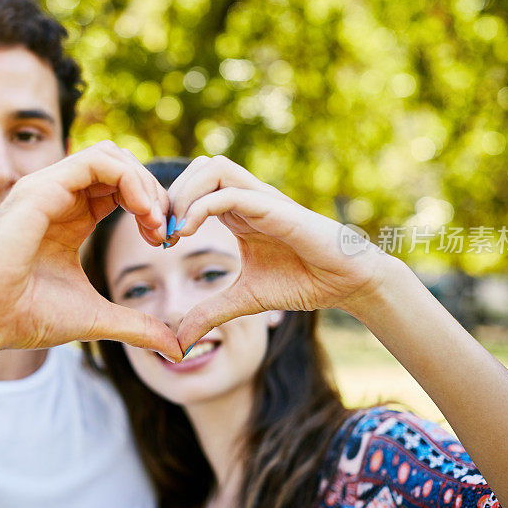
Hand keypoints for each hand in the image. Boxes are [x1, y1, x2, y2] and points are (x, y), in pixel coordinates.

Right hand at [0, 141, 182, 359]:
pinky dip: (129, 179)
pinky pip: (97, 160)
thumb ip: (137, 325)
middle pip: (122, 167)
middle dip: (154, 193)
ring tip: (155, 222)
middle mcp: (60, 197)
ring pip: (112, 156)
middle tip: (165, 232)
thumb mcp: (97, 317)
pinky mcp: (41, 187)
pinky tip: (140, 212)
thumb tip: (176, 350)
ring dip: (144, 184)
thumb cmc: (24, 315)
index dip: (151, 207)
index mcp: (71, 217)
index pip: (121, 189)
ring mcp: (49, 188)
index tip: (164, 241)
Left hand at [165, 155, 396, 350]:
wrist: (348, 282)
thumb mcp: (244, 299)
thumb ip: (210, 313)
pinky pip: (229, 192)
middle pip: (198, 167)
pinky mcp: (274, 208)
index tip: (159, 242)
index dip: (170, 207)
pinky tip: (189, 233)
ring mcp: (261, 199)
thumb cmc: (303, 282)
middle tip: (162, 233)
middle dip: (171, 194)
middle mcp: (247, 198)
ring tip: (176, 231)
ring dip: (184, 193)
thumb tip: (179, 341)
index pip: (194, 186)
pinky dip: (201, 206)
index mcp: (238, 212)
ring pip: (212, 167)